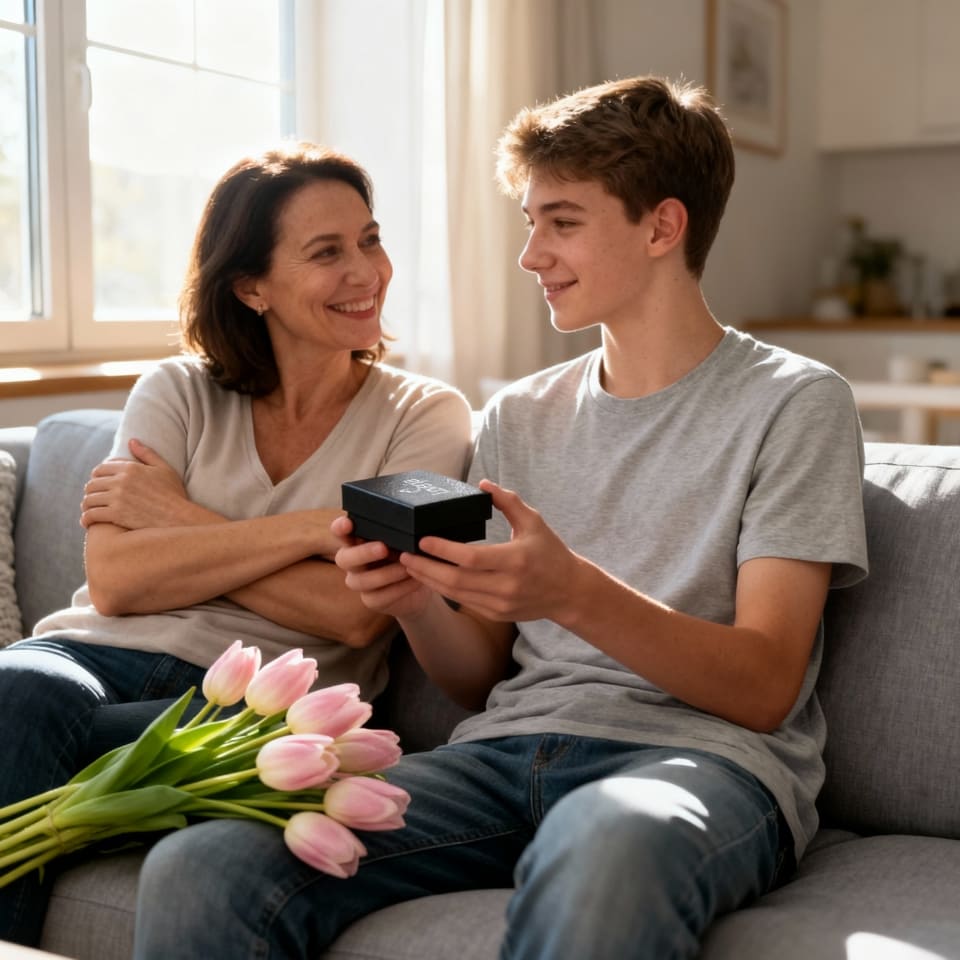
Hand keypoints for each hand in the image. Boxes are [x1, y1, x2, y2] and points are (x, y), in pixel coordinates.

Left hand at [81, 439, 197, 529]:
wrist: (179, 517)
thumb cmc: (174, 493)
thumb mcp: (164, 469)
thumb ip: (147, 453)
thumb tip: (131, 441)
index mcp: (130, 468)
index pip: (100, 469)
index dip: (96, 477)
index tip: (98, 484)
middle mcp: (121, 481)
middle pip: (92, 484)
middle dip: (91, 492)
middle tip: (93, 499)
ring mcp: (117, 498)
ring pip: (89, 500)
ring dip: (86, 506)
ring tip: (89, 511)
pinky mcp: (116, 514)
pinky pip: (91, 515)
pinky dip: (86, 519)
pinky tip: (88, 522)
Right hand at [332, 515, 433, 619]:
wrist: (420, 584)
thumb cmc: (409, 554)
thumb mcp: (405, 541)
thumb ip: (398, 533)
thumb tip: (407, 523)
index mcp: (357, 540)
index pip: (340, 532)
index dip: (340, 528)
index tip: (347, 524)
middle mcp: (353, 561)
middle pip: (344, 558)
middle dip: (363, 553)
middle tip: (383, 548)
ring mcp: (359, 582)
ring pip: (362, 581)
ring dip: (386, 573)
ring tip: (407, 567)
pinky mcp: (371, 600)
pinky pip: (379, 597)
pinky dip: (399, 588)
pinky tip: (414, 580)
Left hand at [398, 479, 579, 622]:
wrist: (569, 591)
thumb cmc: (550, 552)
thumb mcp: (534, 522)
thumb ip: (508, 501)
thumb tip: (482, 483)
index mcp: (516, 560)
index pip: (471, 558)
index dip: (444, 550)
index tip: (423, 539)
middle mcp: (507, 586)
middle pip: (456, 580)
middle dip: (426, 568)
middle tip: (404, 555)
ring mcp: (501, 604)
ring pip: (456, 594)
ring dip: (430, 580)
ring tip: (410, 566)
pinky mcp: (497, 614)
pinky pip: (464, 602)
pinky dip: (444, 590)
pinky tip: (430, 578)